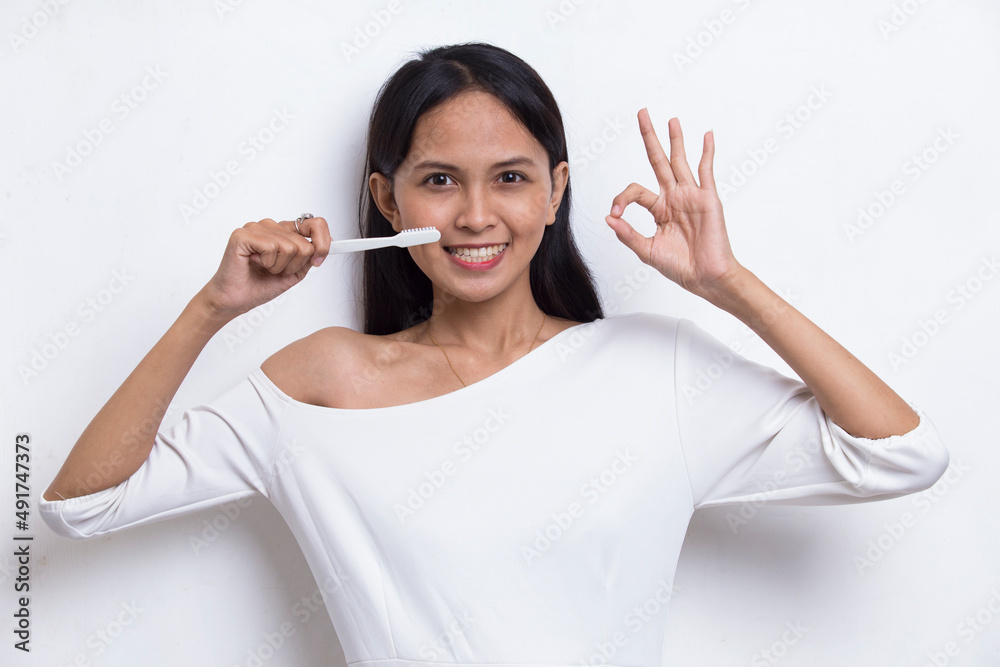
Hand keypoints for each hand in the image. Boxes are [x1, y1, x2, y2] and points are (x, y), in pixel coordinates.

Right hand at [199, 216, 330, 319]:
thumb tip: (329, 245)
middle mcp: (271, 225)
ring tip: (264, 267)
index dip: (323, 243)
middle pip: (305, 244)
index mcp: (284, 231)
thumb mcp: (295, 272)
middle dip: (295, 265)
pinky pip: (272, 247)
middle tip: (276, 270)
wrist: (236, 299)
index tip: (319, 259)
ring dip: (280, 266)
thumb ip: (310, 257)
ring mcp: (256, 227)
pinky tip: (255, 263)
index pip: (315, 224)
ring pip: (290, 247)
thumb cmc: (260, 285)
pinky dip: (267, 263)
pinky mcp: (243, 234)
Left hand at [605, 110, 742, 301]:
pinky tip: (707, 135)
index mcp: (659, 209)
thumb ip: (628, 234)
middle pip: (659, 161)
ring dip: (675, 139)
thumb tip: (609, 218)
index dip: (622, 198)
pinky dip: (707, 152)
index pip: (635, 191)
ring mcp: (691, 196)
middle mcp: (674, 198)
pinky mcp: (708, 199)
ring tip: (670, 120)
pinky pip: (706, 171)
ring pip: (680, 161)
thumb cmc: (680, 266)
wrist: (706, 278)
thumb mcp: (647, 251)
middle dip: (650, 137)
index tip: (616, 212)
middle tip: (642, 114)